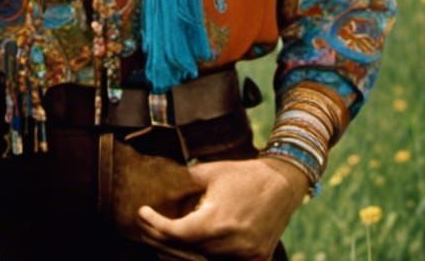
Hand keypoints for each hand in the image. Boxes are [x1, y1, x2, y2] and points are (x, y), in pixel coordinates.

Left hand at [137, 156, 308, 258]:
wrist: (282, 183)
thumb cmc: (243, 174)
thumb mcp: (208, 172)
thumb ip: (183, 183)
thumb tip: (158, 185)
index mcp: (216, 220)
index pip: (176, 233)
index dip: (155, 225)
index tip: (142, 213)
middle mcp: (230, 243)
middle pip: (186, 251)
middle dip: (161, 239)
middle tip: (146, 226)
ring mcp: (245, 255)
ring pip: (203, 260)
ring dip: (181, 251)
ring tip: (162, 238)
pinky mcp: (257, 259)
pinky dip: (205, 256)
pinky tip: (189, 247)